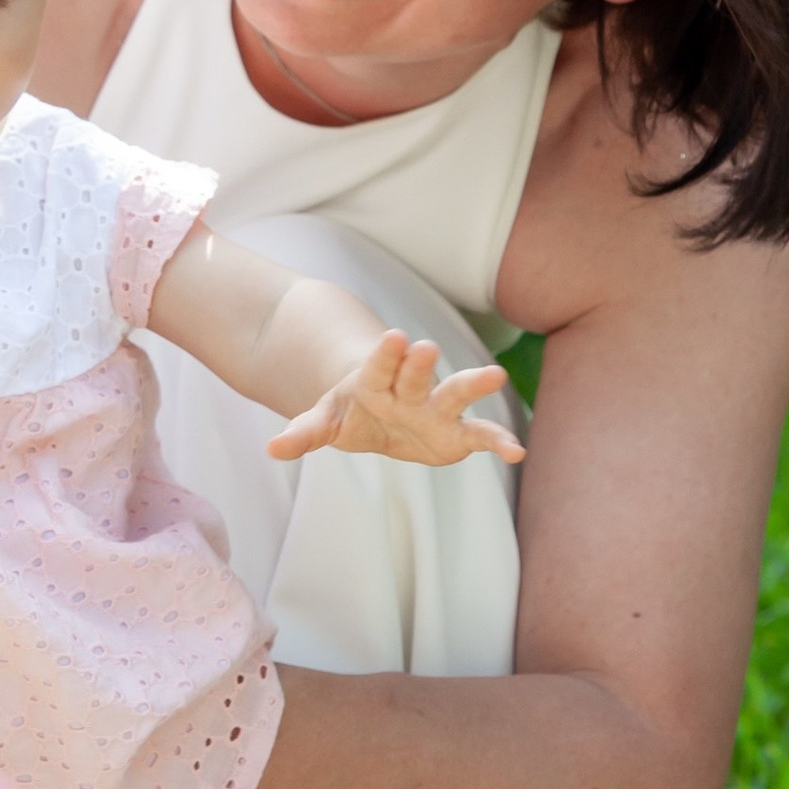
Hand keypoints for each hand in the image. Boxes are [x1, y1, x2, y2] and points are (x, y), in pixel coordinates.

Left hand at [267, 327, 526, 469]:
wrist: (381, 411)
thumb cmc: (352, 409)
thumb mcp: (325, 420)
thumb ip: (304, 433)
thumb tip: (271, 449)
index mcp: (375, 381)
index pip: (379, 365)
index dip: (386, 354)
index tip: (395, 336)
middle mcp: (410, 389)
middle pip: (416, 374)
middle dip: (419, 363)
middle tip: (426, 346)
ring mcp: (435, 409)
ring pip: (454, 394)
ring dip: (472, 385)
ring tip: (496, 375)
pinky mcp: (456, 434)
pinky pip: (479, 436)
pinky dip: (498, 442)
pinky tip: (518, 452)